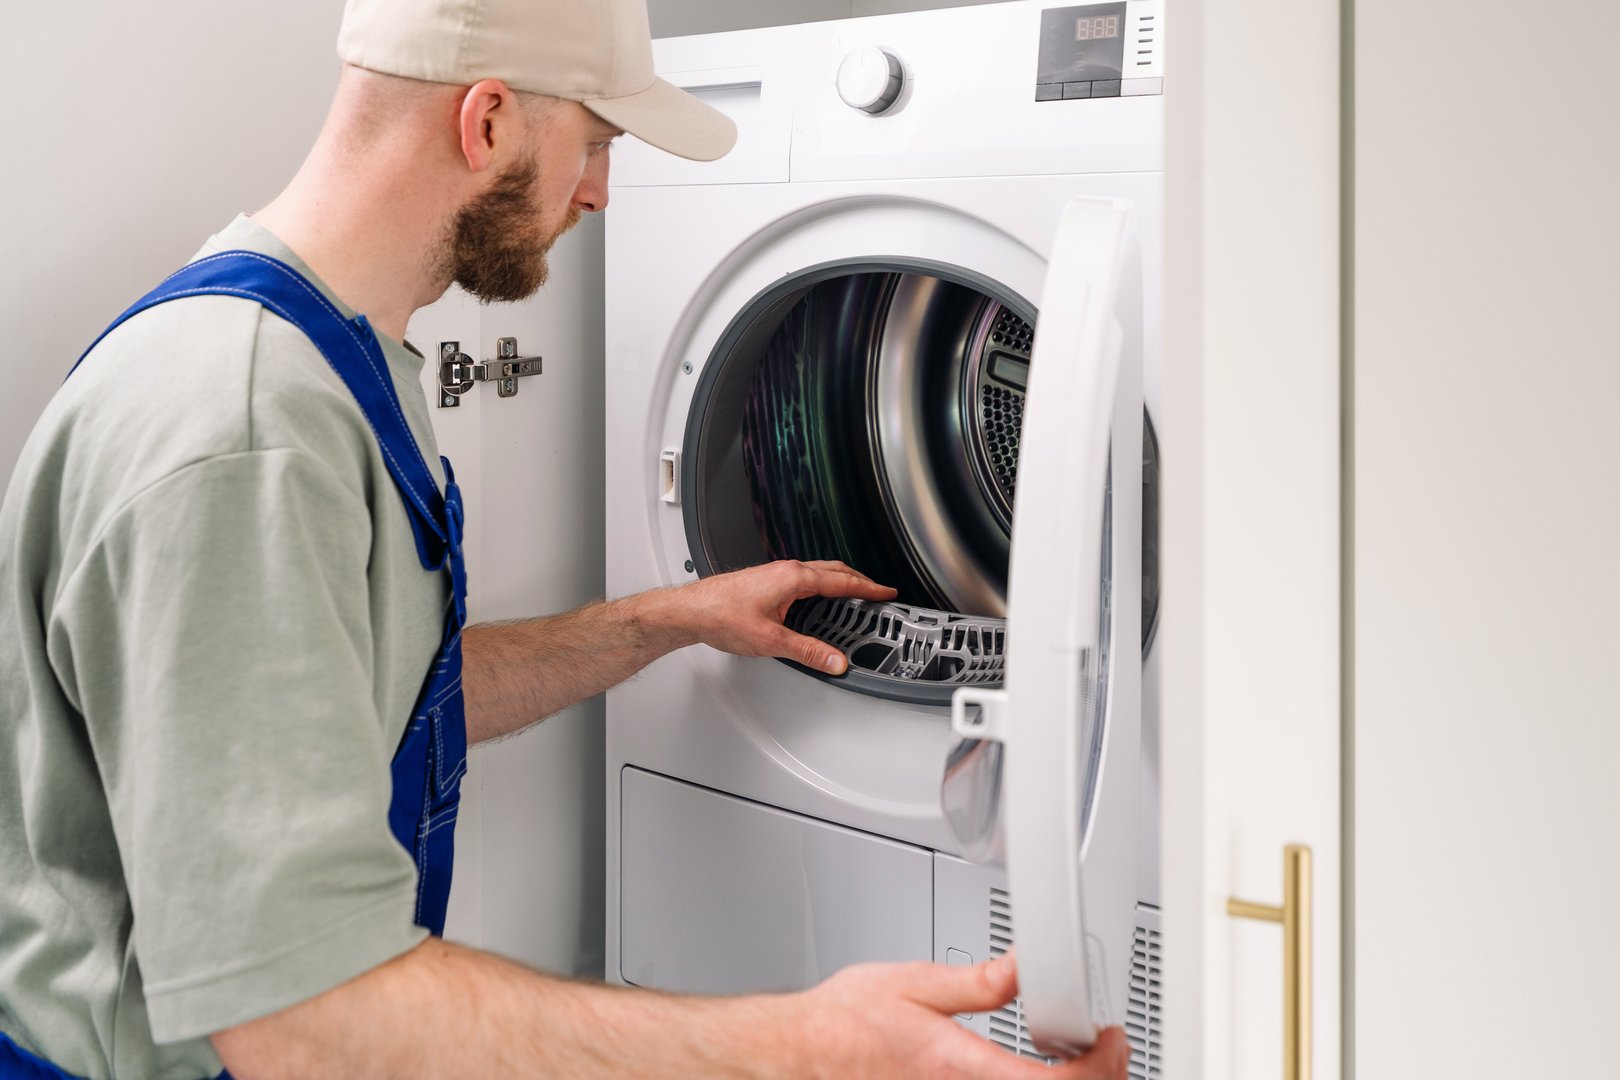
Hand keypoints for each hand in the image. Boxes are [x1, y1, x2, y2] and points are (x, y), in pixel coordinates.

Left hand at [676, 560, 897, 673]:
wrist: (691, 611)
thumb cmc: (721, 616)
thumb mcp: (772, 641)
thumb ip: (808, 651)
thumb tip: (834, 660)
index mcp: (794, 578)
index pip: (842, 582)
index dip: (868, 588)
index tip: (886, 592)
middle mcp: (787, 570)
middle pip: (834, 571)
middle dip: (858, 581)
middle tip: (877, 592)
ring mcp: (776, 573)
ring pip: (818, 572)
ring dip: (840, 581)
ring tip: (854, 595)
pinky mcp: (767, 580)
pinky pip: (804, 578)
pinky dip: (822, 585)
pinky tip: (819, 599)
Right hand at [797, 953, 1130, 1078]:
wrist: (800, 1055)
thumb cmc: (844, 1024)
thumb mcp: (913, 983)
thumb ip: (978, 983)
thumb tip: (1025, 968)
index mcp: (958, 1068)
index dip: (1099, 1067)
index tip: (1109, 1041)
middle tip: (1106, 1050)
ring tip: (1078, 1062)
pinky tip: (1034, 1075)